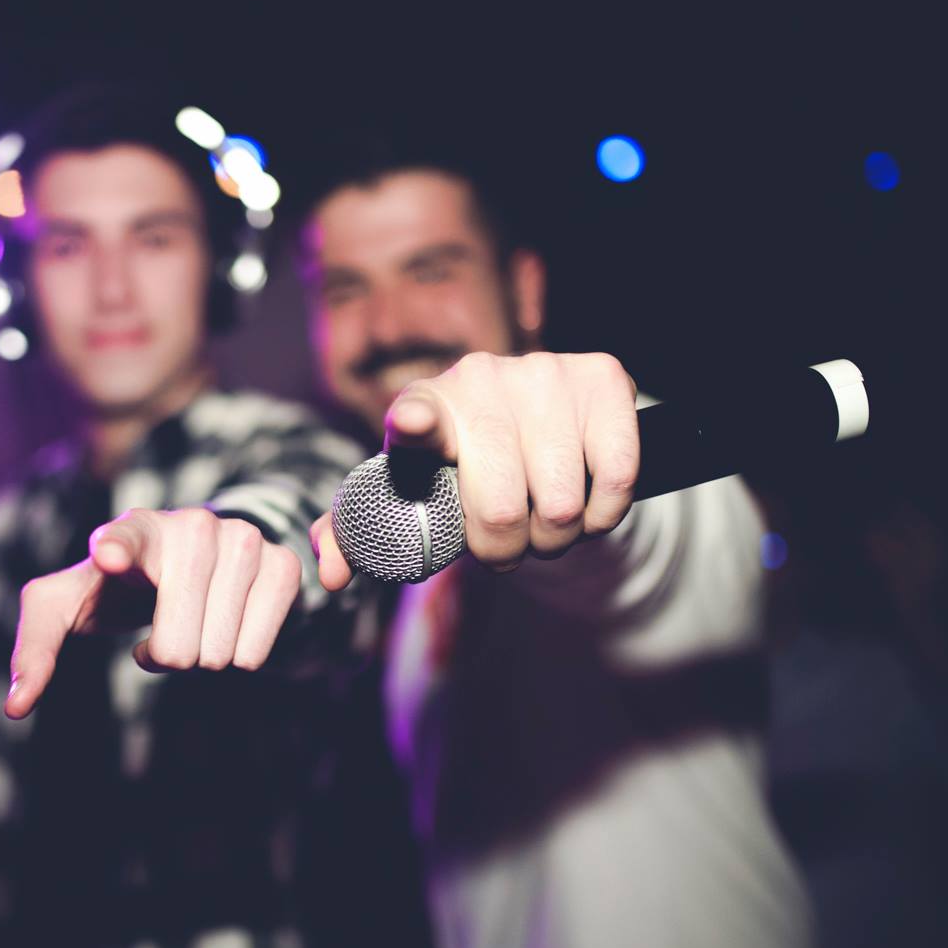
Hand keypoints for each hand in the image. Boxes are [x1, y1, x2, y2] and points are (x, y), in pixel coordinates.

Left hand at [5, 508, 302, 717]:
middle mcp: (190, 525)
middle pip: (176, 646)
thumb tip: (18, 705)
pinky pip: (258, 650)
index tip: (109, 556)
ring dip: (201, 656)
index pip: (123, 537)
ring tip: (190, 621)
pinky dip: (239, 656)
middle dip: (166, 657)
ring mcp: (241, 539)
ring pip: (219, 653)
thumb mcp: (66, 606)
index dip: (117, 549)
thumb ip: (35, 648)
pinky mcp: (281, 562)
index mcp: (132, 530)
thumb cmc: (115, 587)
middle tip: (159, 629)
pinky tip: (222, 624)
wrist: (186, 560)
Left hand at [310, 351, 640, 589]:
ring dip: (557, 538)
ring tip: (543, 522)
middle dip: (507, 550)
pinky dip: (604, 514)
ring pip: (562, 503)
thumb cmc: (459, 470)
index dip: (416, 423)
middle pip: (502, 507)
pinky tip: (586, 504)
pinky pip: (616, 477)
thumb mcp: (410, 494)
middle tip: (507, 544)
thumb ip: (360, 534)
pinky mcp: (603, 377)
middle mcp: (480, 377)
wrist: (533, 424)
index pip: (416, 416)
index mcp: (423, 406)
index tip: (415, 426)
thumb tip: (331, 575)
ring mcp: (544, 372)